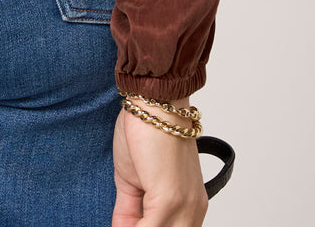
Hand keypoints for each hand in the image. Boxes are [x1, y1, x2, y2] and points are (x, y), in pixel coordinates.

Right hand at [111, 99, 207, 225]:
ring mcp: (184, 206)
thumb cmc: (147, 129)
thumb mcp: (133, 180)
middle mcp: (194, 209)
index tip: (127, 224)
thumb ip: (131, 210)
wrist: (154, 100)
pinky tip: (121, 225)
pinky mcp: (169, 199)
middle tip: (122, 224)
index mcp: (190, 204)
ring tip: (122, 223)